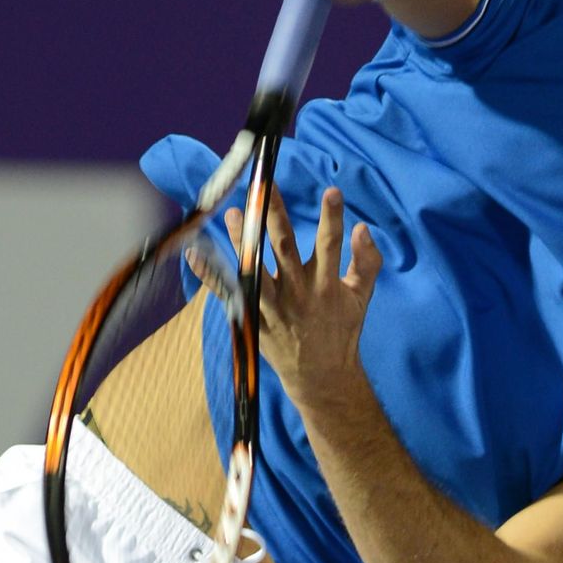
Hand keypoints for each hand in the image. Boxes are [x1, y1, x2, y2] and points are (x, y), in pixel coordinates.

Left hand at [225, 185, 382, 412]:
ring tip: (235, 213)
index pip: (330, 244)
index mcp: (326, 284)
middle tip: (266, 185)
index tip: (332, 191)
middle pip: (284, 246)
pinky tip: (195, 254)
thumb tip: (363, 228)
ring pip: (255, 267)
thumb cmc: (342, 331)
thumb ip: (367, 261)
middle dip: (275, 214)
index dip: (332, 217)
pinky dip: (211, 276)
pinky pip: (229, 294)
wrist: (322, 376)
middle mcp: (298, 292)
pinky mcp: (254, 318)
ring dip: (243, 240)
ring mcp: (273, 306)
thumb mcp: (362, 297)